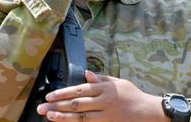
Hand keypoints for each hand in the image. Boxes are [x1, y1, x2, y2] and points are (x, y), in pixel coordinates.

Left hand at [36, 70, 167, 121]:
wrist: (148, 113)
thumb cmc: (133, 96)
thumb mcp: (119, 82)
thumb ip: (101, 78)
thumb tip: (86, 73)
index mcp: (105, 88)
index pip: (79, 89)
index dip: (63, 93)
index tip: (50, 95)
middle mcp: (103, 101)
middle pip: (76, 104)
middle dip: (57, 105)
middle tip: (42, 107)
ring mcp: (105, 115)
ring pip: (80, 117)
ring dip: (62, 117)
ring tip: (49, 116)